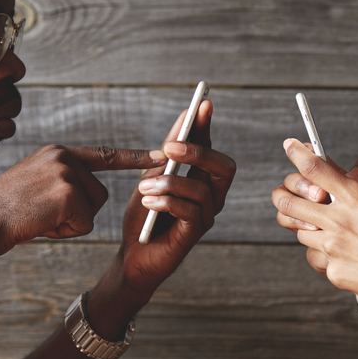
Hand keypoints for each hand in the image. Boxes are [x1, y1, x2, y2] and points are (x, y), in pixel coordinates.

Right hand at [0, 144, 167, 257]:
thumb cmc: (7, 213)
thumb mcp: (36, 187)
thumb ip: (63, 184)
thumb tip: (87, 201)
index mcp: (57, 153)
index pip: (104, 154)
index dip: (134, 157)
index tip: (161, 155)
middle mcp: (63, 157)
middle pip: (98, 194)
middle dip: (77, 214)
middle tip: (42, 215)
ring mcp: (65, 173)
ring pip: (93, 210)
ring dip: (71, 224)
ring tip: (40, 218)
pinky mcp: (67, 193)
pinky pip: (84, 224)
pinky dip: (66, 232)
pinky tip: (42, 224)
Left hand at [109, 99, 235, 299]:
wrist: (132, 254)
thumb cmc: (144, 216)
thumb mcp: (152, 175)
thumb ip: (169, 150)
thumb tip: (186, 116)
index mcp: (203, 180)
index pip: (212, 148)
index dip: (208, 127)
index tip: (202, 104)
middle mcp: (212, 197)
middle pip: (224, 167)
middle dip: (199, 153)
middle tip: (170, 147)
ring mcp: (206, 217)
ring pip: (202, 189)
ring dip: (171, 183)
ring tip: (145, 187)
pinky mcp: (194, 235)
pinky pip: (190, 212)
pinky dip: (167, 202)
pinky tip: (148, 203)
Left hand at [272, 139, 357, 332]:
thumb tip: (355, 169)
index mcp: (355, 198)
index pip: (314, 168)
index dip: (297, 152)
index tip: (290, 146)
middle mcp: (338, 221)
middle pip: (289, 201)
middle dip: (283, 191)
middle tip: (287, 190)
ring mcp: (333, 248)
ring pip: (300, 230)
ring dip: (306, 223)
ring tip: (324, 223)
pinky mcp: (333, 271)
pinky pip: (315, 256)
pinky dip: (322, 250)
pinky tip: (340, 250)